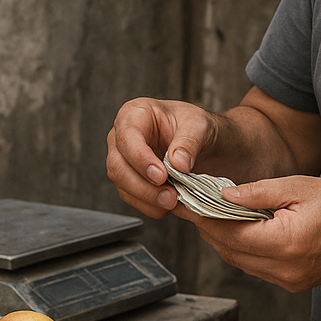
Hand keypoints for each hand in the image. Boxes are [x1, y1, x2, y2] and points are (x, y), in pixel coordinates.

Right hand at [106, 97, 218, 218]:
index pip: (127, 138)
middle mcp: (122, 136)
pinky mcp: (129, 178)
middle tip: (170, 196)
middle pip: (118, 165)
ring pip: (122, 184)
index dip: (141, 159)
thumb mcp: (199, 125)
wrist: (202, 140)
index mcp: (134, 114)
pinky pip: (131, 196)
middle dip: (143, 185)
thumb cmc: (194, 125)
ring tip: (172, 202)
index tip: (161, 175)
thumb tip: (178, 164)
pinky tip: (167, 206)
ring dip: (146, 198)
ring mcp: (123, 159)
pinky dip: (148, 205)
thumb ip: (189, 142)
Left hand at [192, 176, 320, 292]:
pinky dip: (241, 248)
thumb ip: (259, 191)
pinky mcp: (291, 284)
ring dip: (222, 239)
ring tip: (209, 214)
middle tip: (191, 205)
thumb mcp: (300, 186)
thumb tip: (224, 195)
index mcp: (286, 242)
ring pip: (239, 261)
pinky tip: (237, 229)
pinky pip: (254, 267)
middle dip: (208, 227)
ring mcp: (287, 281)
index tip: (186, 201)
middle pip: (230, 250)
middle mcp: (284, 268)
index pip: (231, 232)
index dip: (205, 216)